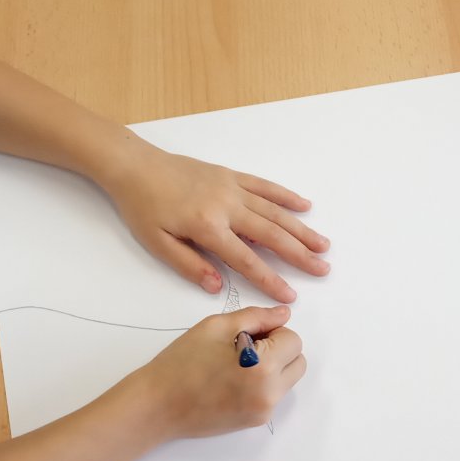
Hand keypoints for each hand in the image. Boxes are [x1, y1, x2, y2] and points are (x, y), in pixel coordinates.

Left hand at [103, 143, 329, 301]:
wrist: (136, 166)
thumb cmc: (143, 207)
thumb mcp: (157, 243)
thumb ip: (190, 265)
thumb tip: (218, 288)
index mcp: (207, 227)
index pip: (246, 259)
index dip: (270, 279)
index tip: (290, 294)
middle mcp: (226, 206)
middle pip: (271, 234)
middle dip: (299, 254)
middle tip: (323, 269)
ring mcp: (231, 188)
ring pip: (274, 211)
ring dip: (300, 228)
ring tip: (323, 244)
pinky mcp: (230, 176)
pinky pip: (264, 186)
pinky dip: (285, 196)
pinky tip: (304, 206)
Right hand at [133, 305, 305, 438]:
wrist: (158, 405)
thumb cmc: (182, 362)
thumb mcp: (217, 326)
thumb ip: (256, 317)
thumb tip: (284, 315)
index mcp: (263, 366)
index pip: (293, 340)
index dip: (272, 331)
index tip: (247, 334)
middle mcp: (269, 393)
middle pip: (298, 362)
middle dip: (279, 350)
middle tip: (245, 347)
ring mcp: (263, 411)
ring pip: (287, 380)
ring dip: (273, 368)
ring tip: (236, 365)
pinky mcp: (255, 422)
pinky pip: (272, 396)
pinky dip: (261, 385)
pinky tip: (231, 381)